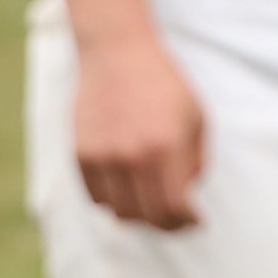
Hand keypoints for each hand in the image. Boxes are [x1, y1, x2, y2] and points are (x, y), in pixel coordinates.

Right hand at [74, 31, 205, 230]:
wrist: (116, 53)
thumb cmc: (164, 84)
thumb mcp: (196, 116)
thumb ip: (196, 161)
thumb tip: (187, 196)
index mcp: (165, 147)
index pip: (173, 208)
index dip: (187, 222)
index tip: (197, 221)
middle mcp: (130, 157)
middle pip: (146, 217)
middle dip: (167, 224)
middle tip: (178, 219)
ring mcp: (102, 158)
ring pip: (119, 212)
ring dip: (139, 213)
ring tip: (153, 200)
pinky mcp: (80, 155)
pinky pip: (97, 197)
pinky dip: (114, 200)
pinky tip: (129, 185)